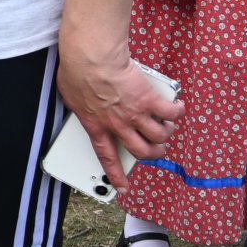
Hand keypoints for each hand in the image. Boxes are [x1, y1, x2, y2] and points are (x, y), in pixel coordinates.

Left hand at [56, 35, 182, 189]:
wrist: (92, 58)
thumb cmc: (76, 71)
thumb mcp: (68, 96)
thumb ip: (79, 105)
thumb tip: (80, 103)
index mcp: (96, 127)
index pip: (107, 157)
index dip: (116, 175)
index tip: (123, 188)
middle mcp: (118, 126)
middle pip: (142, 152)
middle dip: (153, 154)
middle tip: (157, 149)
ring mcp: (135, 114)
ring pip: (159, 136)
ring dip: (166, 134)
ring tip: (167, 127)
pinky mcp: (150, 100)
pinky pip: (171, 112)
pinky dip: (177, 112)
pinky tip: (177, 107)